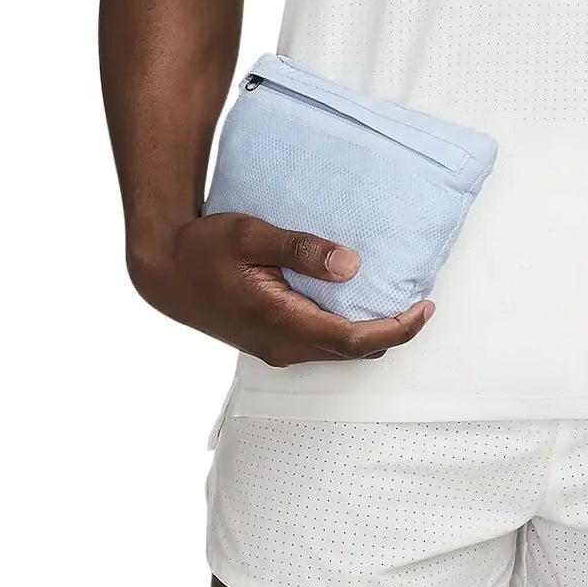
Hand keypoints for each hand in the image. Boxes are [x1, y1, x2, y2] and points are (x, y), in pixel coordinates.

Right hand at [128, 213, 434, 364]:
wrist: (163, 271)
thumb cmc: (204, 249)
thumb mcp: (251, 235)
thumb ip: (301, 248)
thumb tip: (351, 263)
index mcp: (281, 322)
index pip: (354, 340)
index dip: (396, 328)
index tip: (424, 307)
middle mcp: (281, 345)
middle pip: (352, 351)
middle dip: (393, 331)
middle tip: (421, 300)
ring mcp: (274, 347)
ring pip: (337, 351)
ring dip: (371, 332)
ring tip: (396, 298)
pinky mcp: (270, 340)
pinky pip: (320, 344)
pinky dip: (347, 329)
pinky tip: (354, 300)